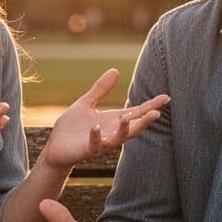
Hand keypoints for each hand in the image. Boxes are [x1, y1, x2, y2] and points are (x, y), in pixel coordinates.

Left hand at [39, 68, 168, 169]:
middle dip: (145, 121)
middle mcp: (111, 132)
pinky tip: (97, 127)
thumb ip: (101, 89)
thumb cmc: (73, 128)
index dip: (151, 106)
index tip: (166, 97)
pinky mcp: (87, 150)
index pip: (136, 112)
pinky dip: (97, 136)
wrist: (56, 148)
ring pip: (118, 139)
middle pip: (134, 127)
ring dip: (124, 129)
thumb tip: (116, 70)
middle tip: (157, 113)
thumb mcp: (87, 103)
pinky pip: (95, 144)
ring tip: (129, 118)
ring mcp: (101, 143)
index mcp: (113, 120)